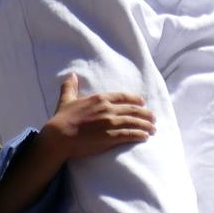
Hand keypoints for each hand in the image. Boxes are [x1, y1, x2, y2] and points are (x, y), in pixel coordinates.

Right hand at [36, 72, 155, 161]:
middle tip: (154, 118)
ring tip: (153, 128)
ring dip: (146, 125)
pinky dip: (139, 135)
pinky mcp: (110, 137)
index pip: (122, 97)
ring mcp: (110, 123)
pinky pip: (129, 134)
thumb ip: (70, 86)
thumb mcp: (66, 99)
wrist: (59, 136)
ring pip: (134, 122)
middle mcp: (108, 109)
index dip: (134, 99)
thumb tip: (71, 75)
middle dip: (145, 114)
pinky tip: (145, 137)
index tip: (142, 102)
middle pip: (132, 110)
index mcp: (99, 98)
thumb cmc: (62, 118)